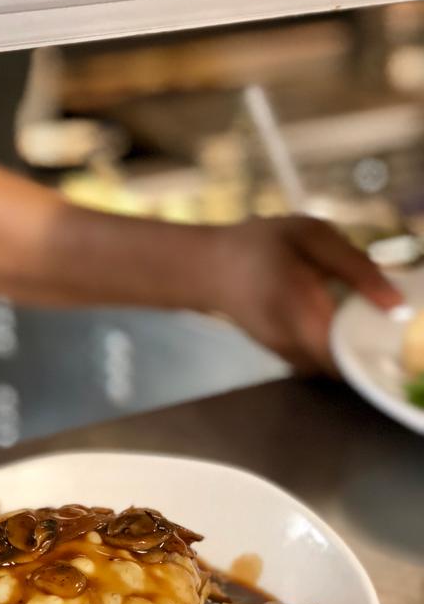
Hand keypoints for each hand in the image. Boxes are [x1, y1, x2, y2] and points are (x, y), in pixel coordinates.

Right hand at [203, 216, 402, 372]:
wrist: (208, 268)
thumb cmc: (258, 244)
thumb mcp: (310, 235)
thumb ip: (355, 267)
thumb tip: (396, 304)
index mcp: (301, 307)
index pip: (349, 352)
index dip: (377, 346)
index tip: (392, 328)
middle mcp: (292, 341)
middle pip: (346, 367)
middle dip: (368, 349)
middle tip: (380, 320)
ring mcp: (284, 353)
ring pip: (333, 368)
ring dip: (350, 350)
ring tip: (358, 319)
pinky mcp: (280, 355)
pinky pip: (318, 362)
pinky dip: (333, 349)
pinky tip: (334, 322)